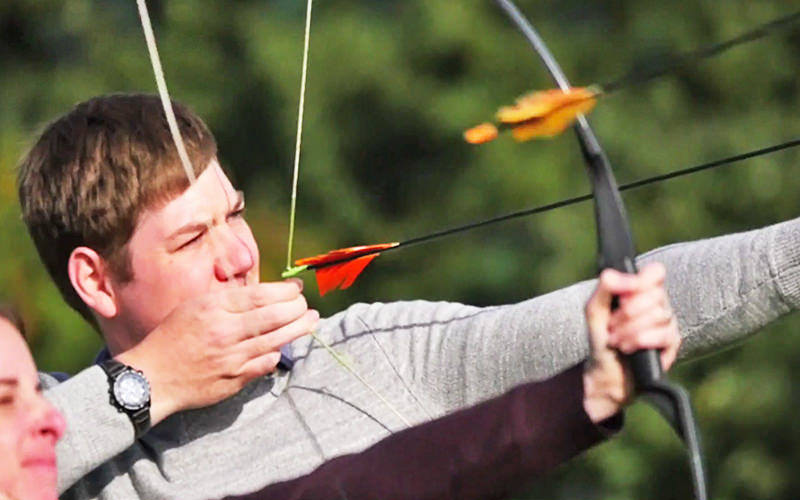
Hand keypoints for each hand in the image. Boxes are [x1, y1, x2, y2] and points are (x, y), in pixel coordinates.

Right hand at [116, 280, 317, 424]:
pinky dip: (276, 353)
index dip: (285, 291)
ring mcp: (231, 357)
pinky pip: (265, 363)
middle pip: (274, 316)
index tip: (297, 287)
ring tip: (311, 320)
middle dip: (298, 308)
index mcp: (213, 308)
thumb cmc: (172, 337)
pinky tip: (282, 346)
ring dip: (298, 329)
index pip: (260, 295)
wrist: (152, 378)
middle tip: (307, 305)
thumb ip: (228, 300)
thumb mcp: (195, 306)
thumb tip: (264, 293)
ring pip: (276, 340)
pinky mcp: (234, 379)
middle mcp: (225, 331)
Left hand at [582, 263, 680, 422]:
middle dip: (627, 312)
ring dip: (629, 329)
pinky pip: (663, 334)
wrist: (605, 371)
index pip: (656, 272)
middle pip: (655, 294)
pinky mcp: (672, 343)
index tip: (623, 296)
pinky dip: (640, 340)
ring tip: (616, 340)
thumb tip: (617, 275)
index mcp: (642, 291)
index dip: (642, 280)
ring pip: (659, 314)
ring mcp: (668, 323)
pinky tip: (628, 348)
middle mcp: (658, 304)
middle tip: (611, 325)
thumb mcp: (594, 310)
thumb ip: (605, 288)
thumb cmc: (601, 337)